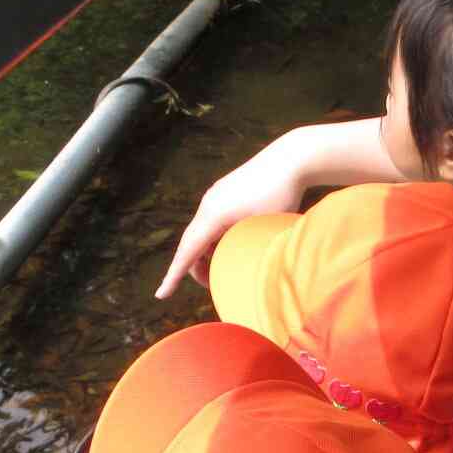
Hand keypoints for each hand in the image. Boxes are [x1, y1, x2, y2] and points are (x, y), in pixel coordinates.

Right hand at [155, 139, 310, 297]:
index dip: (174, 276)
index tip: (161, 295)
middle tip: (211, 284)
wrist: (292, 158)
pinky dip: (214, 239)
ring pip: (201, 232)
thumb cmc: (282, 194)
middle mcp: (208, 204)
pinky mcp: (224, 193)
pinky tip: (229, 247)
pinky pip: (211, 222)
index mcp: (213, 215)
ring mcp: (215, 196)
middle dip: (195, 267)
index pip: (187, 252)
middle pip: (190, 243)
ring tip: (224, 268)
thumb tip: (238, 273)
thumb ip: (245, 250)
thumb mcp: (263, 229)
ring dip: (206, 253)